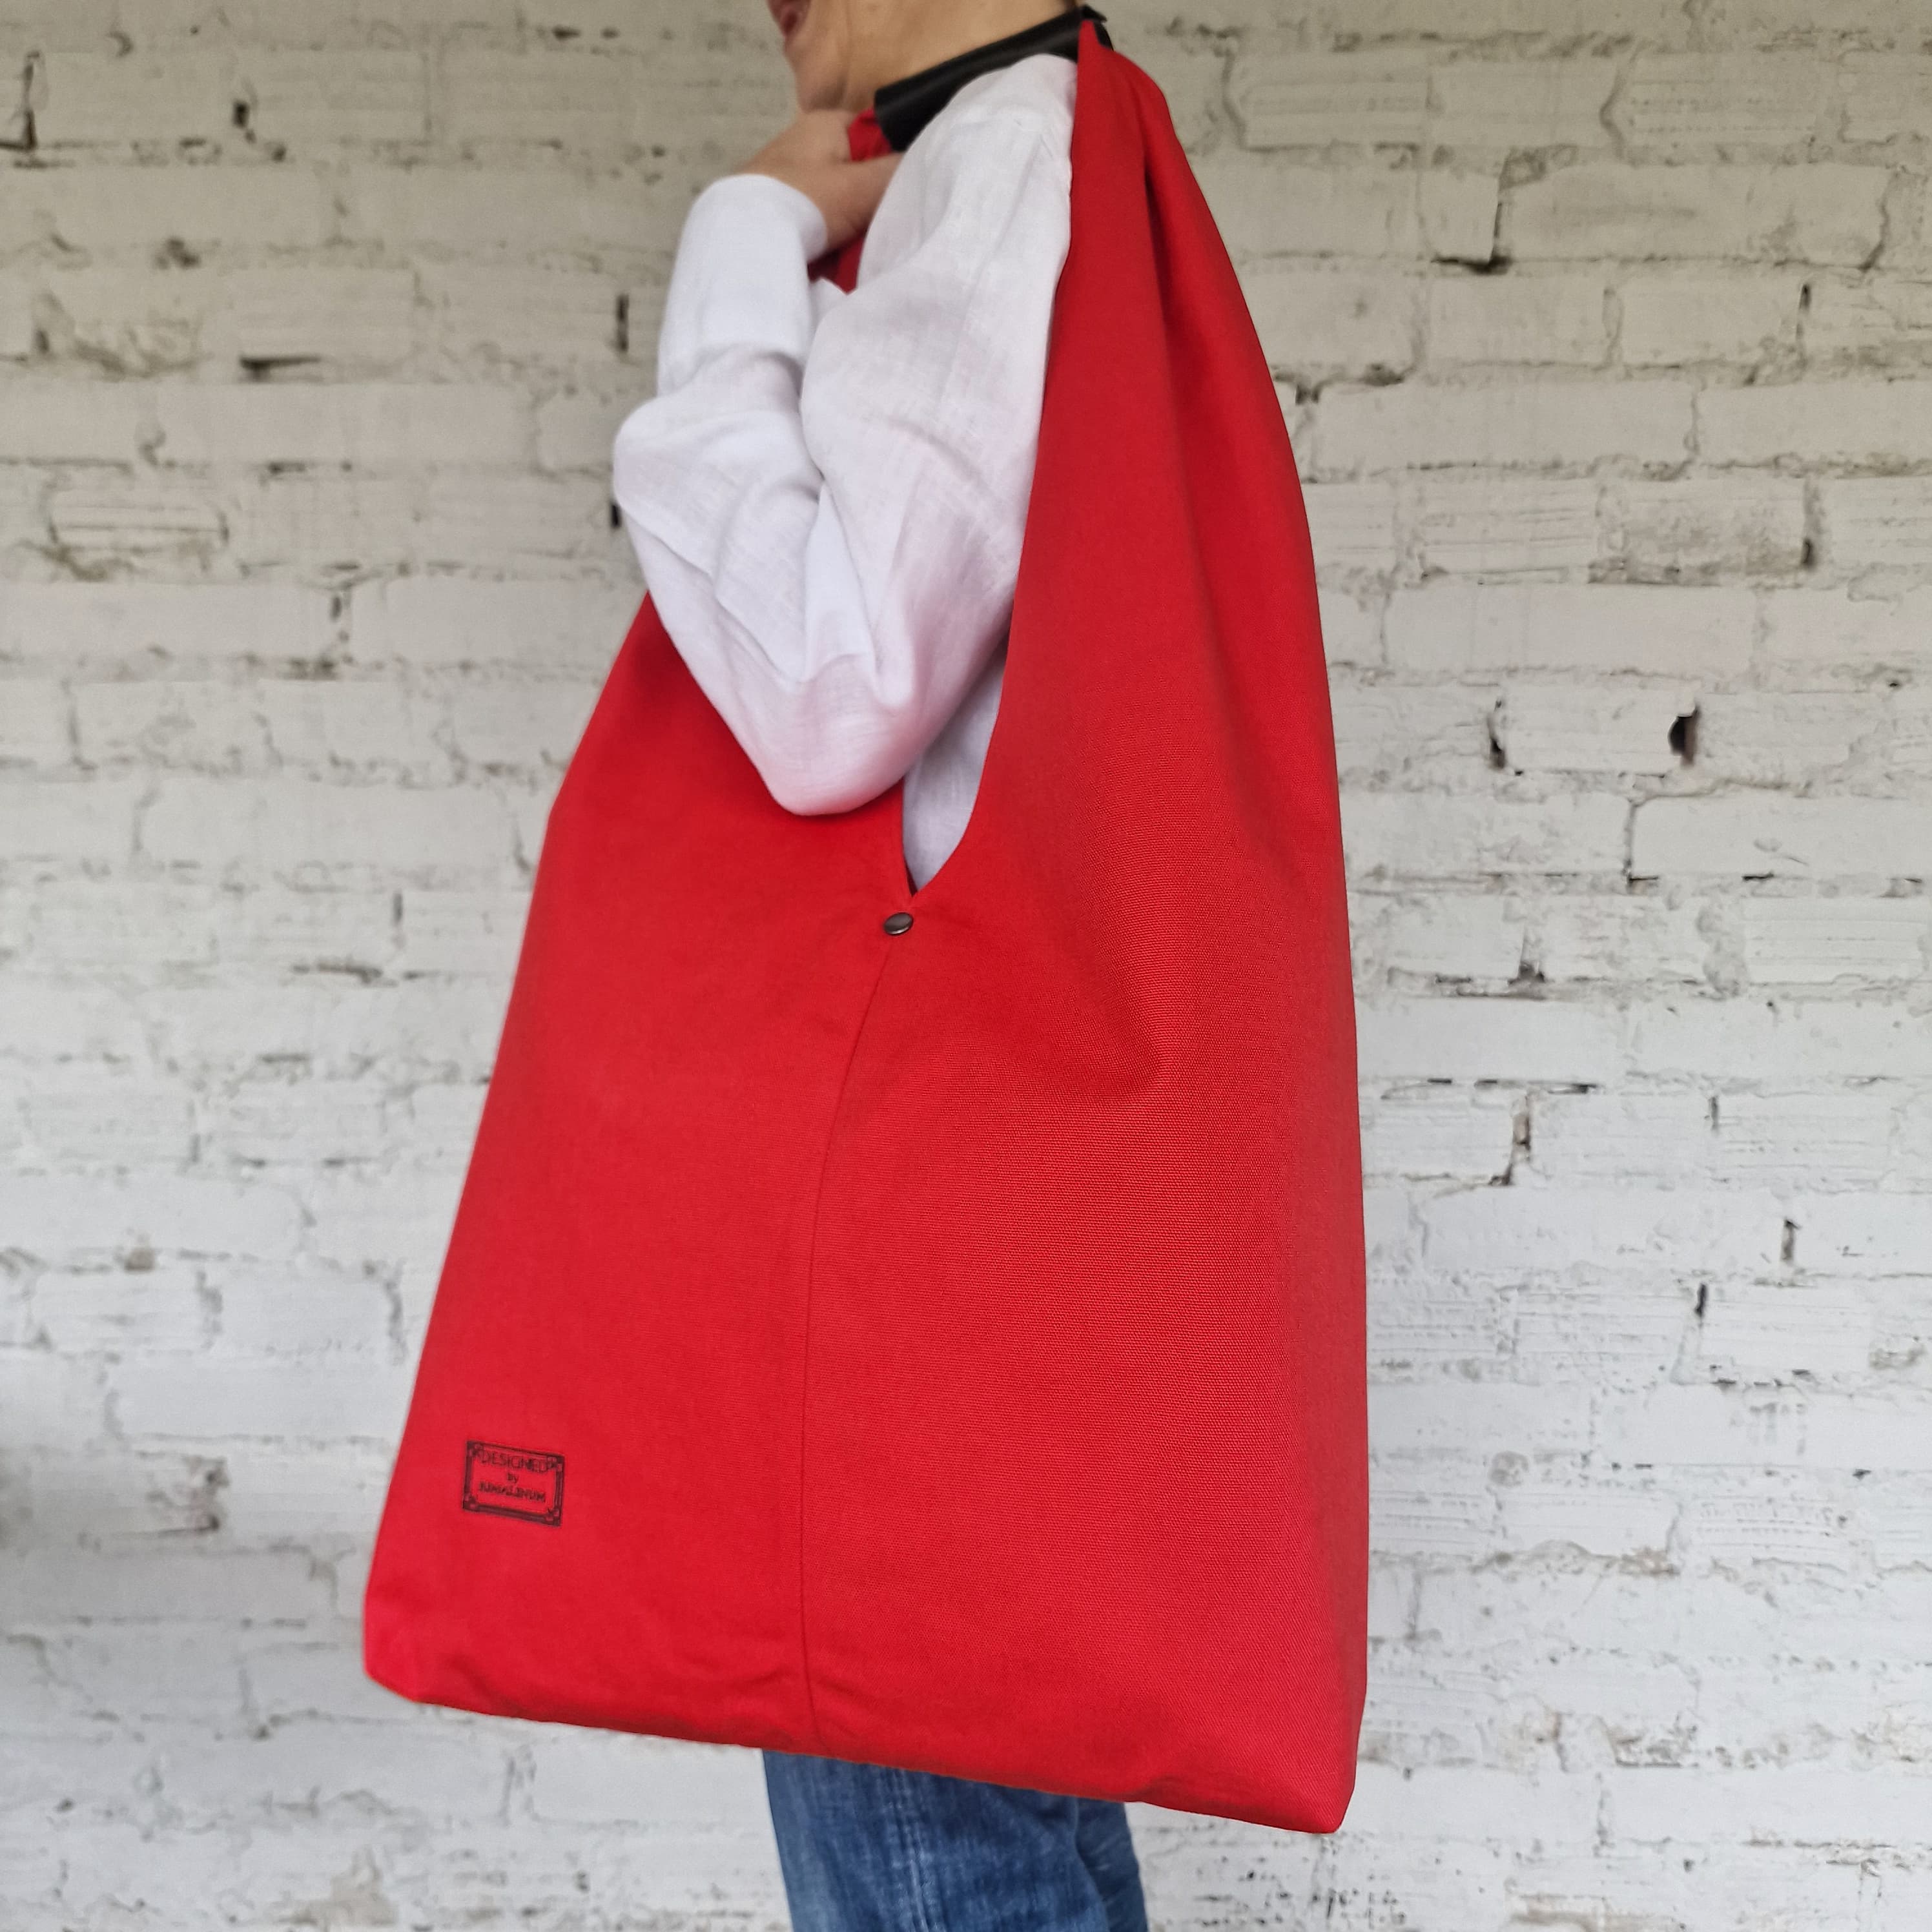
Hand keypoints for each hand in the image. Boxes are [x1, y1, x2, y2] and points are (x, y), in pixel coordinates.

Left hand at [735, 110, 900, 252]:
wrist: (742, 244)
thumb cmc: (804, 203)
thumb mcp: (861, 186)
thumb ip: (898, 172)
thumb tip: (930, 162)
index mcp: (826, 122)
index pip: (877, 132)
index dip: (897, 160)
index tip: (908, 191)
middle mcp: (806, 143)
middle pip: (859, 171)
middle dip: (874, 200)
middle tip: (888, 225)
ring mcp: (790, 178)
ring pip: (840, 200)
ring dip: (853, 224)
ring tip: (864, 246)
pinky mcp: (778, 210)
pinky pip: (817, 221)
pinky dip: (829, 237)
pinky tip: (837, 256)